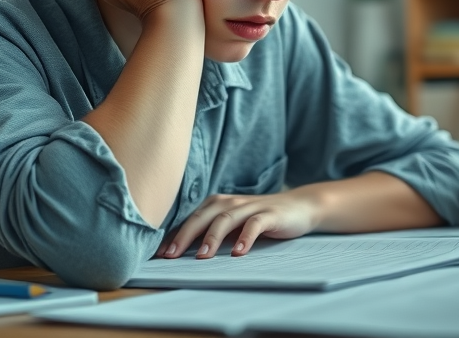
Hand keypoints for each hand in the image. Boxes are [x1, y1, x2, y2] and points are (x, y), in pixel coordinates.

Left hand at [156, 190, 322, 258]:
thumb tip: (181, 251)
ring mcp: (250, 207)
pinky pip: (255, 225)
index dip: (175, 236)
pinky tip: (238, 253)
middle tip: (172, 256)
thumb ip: (211, 233)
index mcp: (217, 204)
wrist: (298, 207)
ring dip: (212, 237)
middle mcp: (230, 202)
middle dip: (185, 236)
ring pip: (226, 219)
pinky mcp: (269, 215)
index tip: (160, 255)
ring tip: (202, 257)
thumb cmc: (258, 219)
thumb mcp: (232, 225)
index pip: (191, 219)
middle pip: (203, 217)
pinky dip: (245, 238)